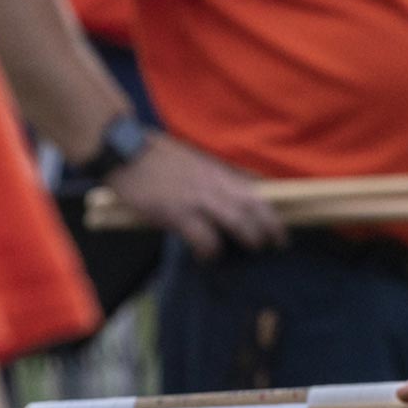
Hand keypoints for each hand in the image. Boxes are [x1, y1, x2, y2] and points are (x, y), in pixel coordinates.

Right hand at [102, 134, 282, 258]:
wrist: (126, 152)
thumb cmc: (157, 158)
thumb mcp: (196, 162)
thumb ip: (216, 177)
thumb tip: (237, 192)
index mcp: (217, 172)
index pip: (255, 191)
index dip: (271, 210)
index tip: (282, 225)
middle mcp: (213, 184)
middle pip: (253, 207)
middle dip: (271, 226)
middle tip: (279, 242)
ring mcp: (196, 198)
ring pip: (237, 220)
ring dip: (251, 237)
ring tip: (255, 248)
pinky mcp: (177, 212)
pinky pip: (204, 237)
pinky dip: (210, 250)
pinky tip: (208, 256)